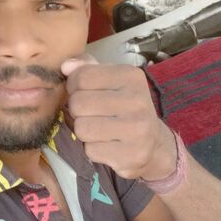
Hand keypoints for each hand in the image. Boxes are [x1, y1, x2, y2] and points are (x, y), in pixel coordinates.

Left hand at [61, 55, 176, 181]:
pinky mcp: (132, 154)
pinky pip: (91, 150)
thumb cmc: (125, 107)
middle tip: (90, 114)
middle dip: (77, 111)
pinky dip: (93, 149)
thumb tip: (65, 66)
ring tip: (98, 129)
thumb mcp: (111, 81)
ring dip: (83, 131)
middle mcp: (137, 100)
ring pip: (82, 128)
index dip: (73, 87)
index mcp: (131, 76)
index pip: (82, 77)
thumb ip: (87, 68)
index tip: (84, 93)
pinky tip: (107, 144)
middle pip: (78, 103)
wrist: (155, 143)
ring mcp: (137, 129)